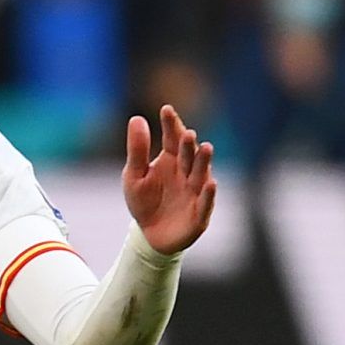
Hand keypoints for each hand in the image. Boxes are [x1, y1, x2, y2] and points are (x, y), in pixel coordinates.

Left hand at [122, 104, 216, 255]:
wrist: (149, 235)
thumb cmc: (143, 201)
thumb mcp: (133, 175)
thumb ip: (137, 149)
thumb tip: (137, 118)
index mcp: (171, 160)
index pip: (172, 139)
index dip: (171, 125)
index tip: (166, 109)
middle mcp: (187, 173)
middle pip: (189, 156)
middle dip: (189, 145)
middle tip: (188, 133)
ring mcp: (195, 192)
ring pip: (201, 175)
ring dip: (204, 163)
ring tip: (205, 148)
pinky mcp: (199, 214)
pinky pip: (205, 203)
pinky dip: (208, 194)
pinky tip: (210, 183)